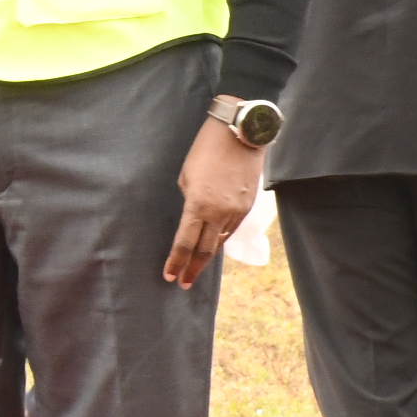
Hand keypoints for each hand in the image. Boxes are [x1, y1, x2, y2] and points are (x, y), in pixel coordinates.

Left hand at [165, 117, 263, 287]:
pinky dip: (220, 241)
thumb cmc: (206, 150)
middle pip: (203, 249)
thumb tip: (194, 219)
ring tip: (195, 270)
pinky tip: (212, 248)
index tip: (169, 276)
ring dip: (206, 257)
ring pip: (219, 242)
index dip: (176, 262)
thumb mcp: (187, 176)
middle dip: (191, 268)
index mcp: (198, 204)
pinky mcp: (247, 206)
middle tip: (182, 283)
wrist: (241, 134)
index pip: (184, 242)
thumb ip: (190, 202)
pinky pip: (231, 229)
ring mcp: (236, 211)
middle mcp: (218, 212)